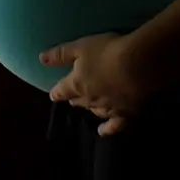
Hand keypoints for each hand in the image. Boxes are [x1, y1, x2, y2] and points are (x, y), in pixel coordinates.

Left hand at [40, 32, 154, 136]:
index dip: (57, 92)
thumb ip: (60, 54)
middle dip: (75, 98)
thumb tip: (41, 59)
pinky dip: (107, 130)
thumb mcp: (81, 47)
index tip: (54, 94)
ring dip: (90, 108)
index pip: (61, 91)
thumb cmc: (107, 51)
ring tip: (89, 105)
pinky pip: (114, 126)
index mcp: (76, 84)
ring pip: (94, 111)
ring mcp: (107, 109)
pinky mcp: (126, 114)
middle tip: (74, 96)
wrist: (139, 64)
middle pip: (78, 102)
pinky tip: (103, 132)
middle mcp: (89, 100)